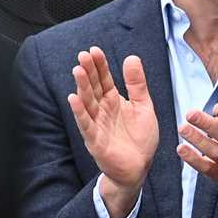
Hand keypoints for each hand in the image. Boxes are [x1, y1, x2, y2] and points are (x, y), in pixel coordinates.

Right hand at [67, 46, 158, 198]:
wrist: (139, 166)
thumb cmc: (140, 138)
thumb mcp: (144, 107)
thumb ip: (137, 85)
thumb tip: (132, 57)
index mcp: (114, 101)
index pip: (104, 80)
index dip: (100, 66)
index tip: (95, 50)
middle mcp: (102, 110)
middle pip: (93, 88)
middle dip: (88, 72)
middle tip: (84, 55)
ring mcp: (97, 124)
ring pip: (87, 103)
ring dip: (81, 87)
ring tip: (78, 70)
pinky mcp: (95, 140)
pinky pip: (86, 124)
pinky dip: (80, 112)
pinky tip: (74, 99)